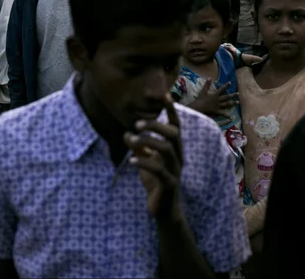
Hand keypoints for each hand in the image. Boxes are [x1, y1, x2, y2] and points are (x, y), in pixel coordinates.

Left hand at [124, 96, 183, 220]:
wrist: (163, 209)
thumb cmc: (155, 180)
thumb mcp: (145, 160)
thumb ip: (138, 147)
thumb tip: (126, 133)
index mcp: (174, 149)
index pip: (175, 126)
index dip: (171, 111)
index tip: (165, 95)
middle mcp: (178, 157)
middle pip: (173, 134)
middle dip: (156, 125)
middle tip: (137, 123)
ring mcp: (175, 170)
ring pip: (167, 149)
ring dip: (148, 141)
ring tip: (131, 138)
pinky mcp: (169, 184)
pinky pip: (159, 169)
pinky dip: (144, 162)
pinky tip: (132, 161)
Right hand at [188, 79, 236, 118]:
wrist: (199, 108)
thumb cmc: (200, 99)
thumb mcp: (203, 91)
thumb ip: (207, 85)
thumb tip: (209, 77)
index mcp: (215, 95)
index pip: (222, 89)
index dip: (226, 86)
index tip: (230, 82)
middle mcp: (218, 100)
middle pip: (227, 97)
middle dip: (233, 95)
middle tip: (238, 94)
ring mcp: (218, 106)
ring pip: (227, 104)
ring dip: (233, 103)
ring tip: (238, 102)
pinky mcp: (217, 112)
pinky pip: (223, 114)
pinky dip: (226, 116)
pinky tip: (230, 117)